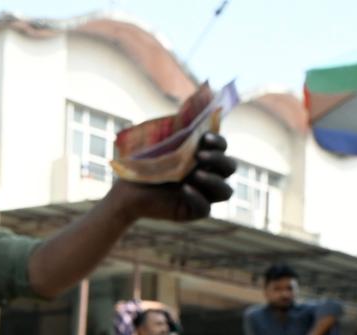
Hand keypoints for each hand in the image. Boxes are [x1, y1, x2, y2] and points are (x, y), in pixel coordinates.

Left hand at [111, 133, 236, 221]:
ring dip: (214, 180)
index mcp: (203, 156)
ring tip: (194, 175)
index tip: (203, 137)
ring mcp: (203, 194)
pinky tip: (184, 188)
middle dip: (219, 159)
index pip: (222, 147)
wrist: (126, 189)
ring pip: (225, 191)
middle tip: (198, 155)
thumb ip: (180, 128)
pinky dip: (197, 197)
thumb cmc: (142, 164)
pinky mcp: (193, 211)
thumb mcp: (160, 144)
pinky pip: (205, 208)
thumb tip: (200, 103)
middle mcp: (208, 174)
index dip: (218, 142)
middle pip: (230, 167)